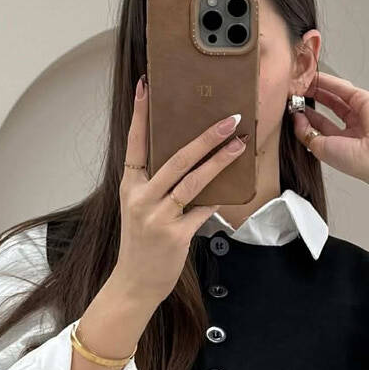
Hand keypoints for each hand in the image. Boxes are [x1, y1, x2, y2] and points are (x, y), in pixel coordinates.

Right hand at [112, 76, 246, 307]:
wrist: (135, 283)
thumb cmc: (142, 244)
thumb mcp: (140, 209)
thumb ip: (158, 185)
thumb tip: (192, 160)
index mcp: (130, 186)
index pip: (135, 142)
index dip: (141, 114)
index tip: (146, 85)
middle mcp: (141, 198)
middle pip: (175, 158)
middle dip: (204, 137)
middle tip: (228, 119)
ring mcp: (157, 217)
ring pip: (192, 182)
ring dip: (219, 162)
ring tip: (238, 146)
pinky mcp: (175, 235)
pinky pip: (202, 210)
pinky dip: (216, 200)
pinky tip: (232, 189)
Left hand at [290, 72, 368, 194]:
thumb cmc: (356, 161)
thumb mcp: (320, 148)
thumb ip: (305, 132)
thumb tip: (295, 118)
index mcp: (342, 141)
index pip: (320, 123)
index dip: (305, 114)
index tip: (291, 107)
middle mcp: (350, 125)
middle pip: (327, 106)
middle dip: (310, 97)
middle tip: (295, 90)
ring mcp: (358, 111)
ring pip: (334, 94)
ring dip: (317, 87)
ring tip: (302, 81)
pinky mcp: (364, 99)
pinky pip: (342, 87)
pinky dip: (328, 81)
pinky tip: (314, 78)